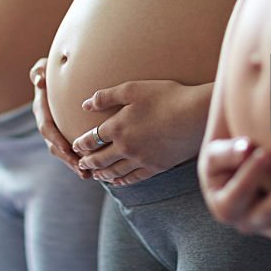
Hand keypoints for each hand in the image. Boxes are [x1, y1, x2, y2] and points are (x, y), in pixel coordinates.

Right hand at [30, 58, 89, 178]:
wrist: (56, 76)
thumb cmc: (50, 70)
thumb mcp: (42, 67)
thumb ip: (38, 71)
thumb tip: (39, 80)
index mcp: (41, 110)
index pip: (46, 128)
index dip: (55, 139)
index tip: (66, 149)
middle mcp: (47, 124)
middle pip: (55, 147)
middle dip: (68, 160)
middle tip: (82, 170)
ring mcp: (56, 131)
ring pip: (64, 153)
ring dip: (75, 164)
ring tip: (90, 175)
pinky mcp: (66, 134)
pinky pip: (72, 150)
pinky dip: (81, 160)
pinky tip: (95, 169)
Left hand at [70, 81, 211, 185]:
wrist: (195, 114)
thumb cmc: (166, 96)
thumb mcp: (133, 89)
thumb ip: (106, 96)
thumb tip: (85, 104)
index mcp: (117, 127)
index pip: (91, 139)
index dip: (81, 144)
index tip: (75, 146)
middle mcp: (125, 147)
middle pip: (99, 159)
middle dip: (87, 162)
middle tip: (80, 164)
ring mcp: (141, 159)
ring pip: (114, 172)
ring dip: (102, 174)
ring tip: (95, 175)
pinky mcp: (156, 167)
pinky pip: (134, 178)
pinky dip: (122, 181)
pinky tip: (118, 182)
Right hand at [199, 137, 270, 253]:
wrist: (230, 171)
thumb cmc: (223, 159)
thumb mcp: (216, 154)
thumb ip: (228, 152)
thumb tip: (246, 148)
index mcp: (222, 204)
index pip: (237, 191)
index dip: (251, 174)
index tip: (267, 153)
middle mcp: (242, 220)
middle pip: (262, 214)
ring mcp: (261, 226)